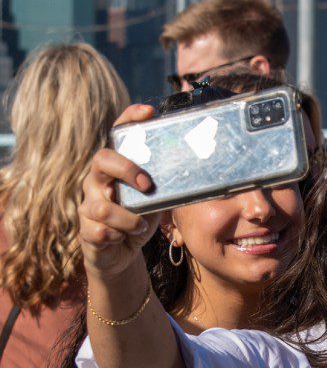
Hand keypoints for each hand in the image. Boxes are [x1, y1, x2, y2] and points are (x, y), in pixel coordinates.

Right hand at [79, 104, 159, 280]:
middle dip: (127, 169)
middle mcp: (96, 182)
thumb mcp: (154, 202)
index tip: (148, 112)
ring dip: (130, 219)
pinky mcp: (87, 230)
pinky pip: (101, 231)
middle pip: (101, 160)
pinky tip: (124, 239)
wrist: (118, 256)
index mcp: (114, 170)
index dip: (129, 120)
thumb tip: (197, 172)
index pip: (117, 137)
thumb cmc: (136, 222)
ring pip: (104, 207)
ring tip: (141, 225)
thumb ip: (164, 186)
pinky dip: (119, 236)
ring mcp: (88, 205)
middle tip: (148, 185)